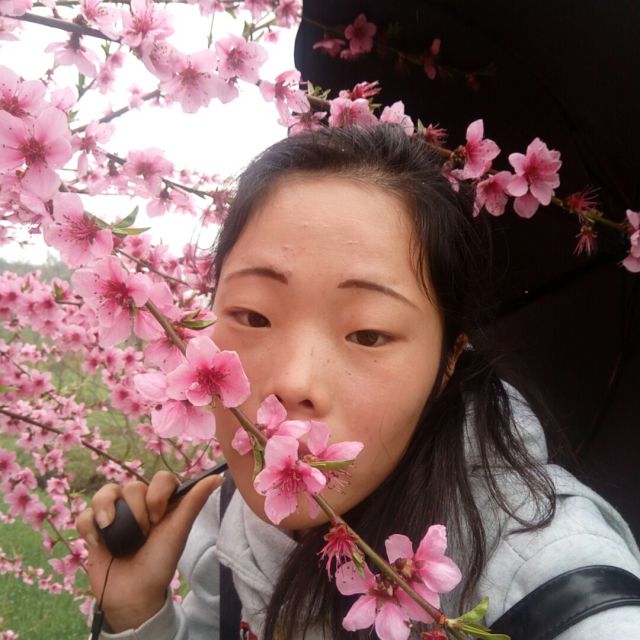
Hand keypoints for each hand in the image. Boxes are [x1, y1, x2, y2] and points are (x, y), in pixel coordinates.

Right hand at [76, 470, 221, 631]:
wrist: (133, 595)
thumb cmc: (160, 563)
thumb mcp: (178, 533)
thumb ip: (194, 503)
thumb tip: (219, 477)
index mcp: (163, 502)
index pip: (161, 478)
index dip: (158, 493)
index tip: (158, 517)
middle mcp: (139, 504)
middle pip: (132, 485)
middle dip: (136, 511)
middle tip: (142, 534)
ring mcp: (116, 514)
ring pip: (106, 492)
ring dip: (108, 511)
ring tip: (111, 530)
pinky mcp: (95, 528)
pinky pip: (85, 513)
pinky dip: (90, 527)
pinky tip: (99, 543)